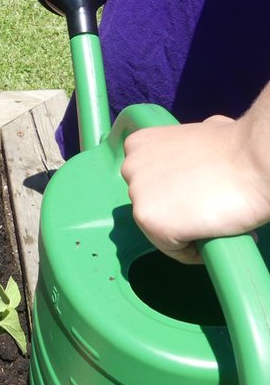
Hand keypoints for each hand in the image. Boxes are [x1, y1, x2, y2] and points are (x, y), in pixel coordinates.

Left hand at [121, 116, 269, 262]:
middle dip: (178, 211)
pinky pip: (173, 249)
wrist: (253, 162)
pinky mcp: (151, 221)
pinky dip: (194, 252)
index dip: (175, 192)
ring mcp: (138, 196)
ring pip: (160, 229)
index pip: (149, 182)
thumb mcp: (200, 132)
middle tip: (208, 210)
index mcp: (139, 145)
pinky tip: (213, 236)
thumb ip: (184, 145)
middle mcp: (130, 168)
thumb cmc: (237, 147)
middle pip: (152, 205)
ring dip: (186, 231)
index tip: (198, 196)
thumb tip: (196, 147)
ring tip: (214, 223)